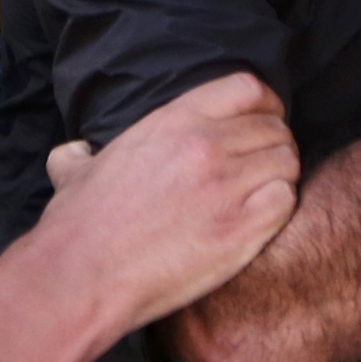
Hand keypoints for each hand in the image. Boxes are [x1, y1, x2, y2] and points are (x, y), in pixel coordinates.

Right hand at [38, 74, 299, 332]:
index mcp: (172, 120)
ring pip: (286, 162)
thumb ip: (80, 152)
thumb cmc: (78, 225)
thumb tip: (76, 152)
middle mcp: (205, 145)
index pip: (248, 88)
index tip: (261, 121)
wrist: (84, 273)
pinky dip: (280, 207)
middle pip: (275, 128)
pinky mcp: (241, 229)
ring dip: (279, 177)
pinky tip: (260, 220)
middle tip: (259, 169)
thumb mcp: (74, 169)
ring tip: (261, 195)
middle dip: (273, 146)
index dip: (264, 105)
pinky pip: (286, 200)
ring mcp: (226, 186)